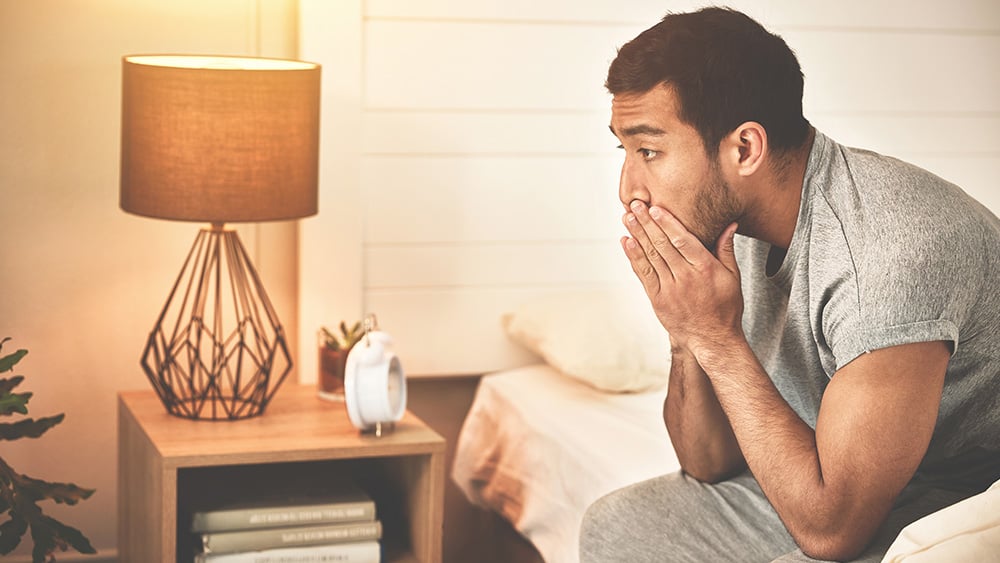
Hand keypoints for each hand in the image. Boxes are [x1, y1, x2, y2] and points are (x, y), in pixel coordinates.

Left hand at [622, 201, 743, 359]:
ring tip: (627, 217)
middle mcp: (685, 278)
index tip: (655, 208)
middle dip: (647, 223)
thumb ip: (726, 249)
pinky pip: (643, 274)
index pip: (683, 240)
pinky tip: (626, 242)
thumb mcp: (732, 277)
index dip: (667, 223)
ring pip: (651, 256)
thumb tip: (730, 224)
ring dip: (637, 235)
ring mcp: (670, 289)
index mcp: (705, 269)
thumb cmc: (725, 307)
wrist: (712, 339)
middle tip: (635, 204)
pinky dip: (634, 257)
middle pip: (662, 245)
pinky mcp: (658, 299)